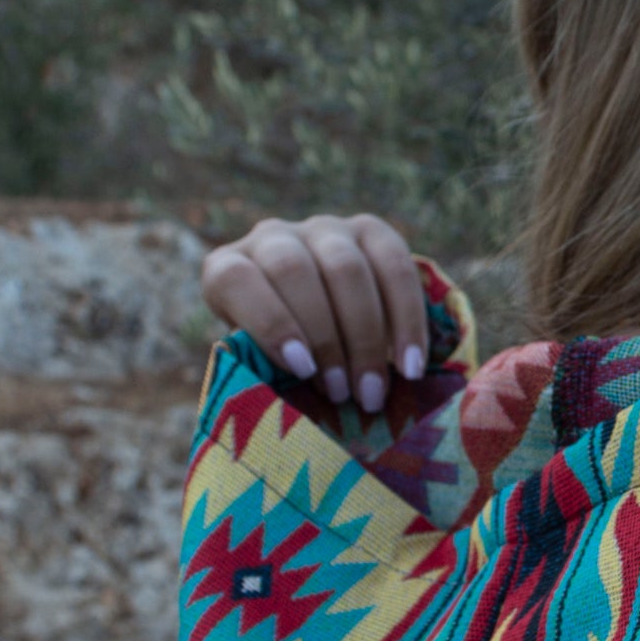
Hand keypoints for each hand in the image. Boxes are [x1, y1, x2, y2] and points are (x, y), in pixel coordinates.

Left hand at [200, 213, 429, 409]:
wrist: (321, 322)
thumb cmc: (283, 359)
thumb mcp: (260, 362)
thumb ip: (268, 371)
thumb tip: (295, 410)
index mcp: (227, 268)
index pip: (236, 279)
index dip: (268, 321)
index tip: (301, 369)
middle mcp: (272, 238)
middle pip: (295, 271)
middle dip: (324, 338)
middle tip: (345, 394)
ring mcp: (324, 230)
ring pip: (347, 268)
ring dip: (366, 336)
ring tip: (374, 391)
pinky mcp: (371, 231)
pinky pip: (397, 265)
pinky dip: (407, 318)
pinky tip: (412, 362)